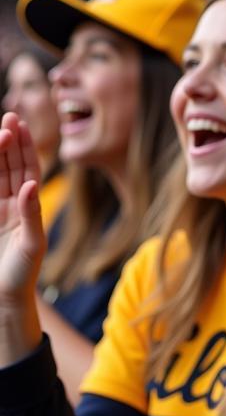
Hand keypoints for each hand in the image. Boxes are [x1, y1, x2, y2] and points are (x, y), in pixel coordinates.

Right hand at [0, 112, 44, 363]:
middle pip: (9, 166)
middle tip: (9, 117)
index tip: (21, 124)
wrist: (5, 298)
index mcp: (26, 206)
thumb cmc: (22, 273)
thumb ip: (32, 214)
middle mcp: (10, 204)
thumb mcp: (32, 243)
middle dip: (9, 142)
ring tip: (0, 130)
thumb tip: (29, 186)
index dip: (25, 148)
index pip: (26, 170)